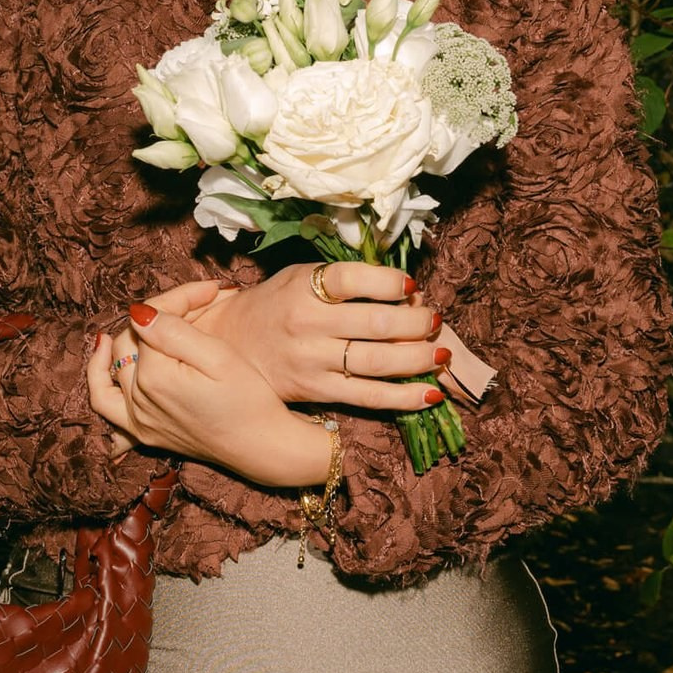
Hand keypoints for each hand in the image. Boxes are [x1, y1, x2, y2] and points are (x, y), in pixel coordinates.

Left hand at [85, 285, 331, 486]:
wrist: (260, 446)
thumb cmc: (249, 400)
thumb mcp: (219, 357)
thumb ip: (174, 332)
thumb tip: (138, 313)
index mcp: (155, 376)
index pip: (152, 321)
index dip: (180, 299)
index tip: (211, 290)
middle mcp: (138, 399)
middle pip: (131, 340)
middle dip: (158, 315)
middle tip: (195, 304)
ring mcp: (138, 419)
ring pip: (112, 369)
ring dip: (115, 346)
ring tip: (115, 332)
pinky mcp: (144, 432)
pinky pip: (106, 406)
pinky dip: (102, 382)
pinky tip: (107, 365)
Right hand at [190, 260, 448, 413]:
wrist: (230, 344)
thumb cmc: (276, 303)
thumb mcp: (302, 275)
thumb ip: (347, 278)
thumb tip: (406, 291)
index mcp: (304, 287)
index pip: (354, 279)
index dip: (391, 282)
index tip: (412, 287)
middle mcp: (308, 323)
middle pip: (376, 324)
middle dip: (417, 323)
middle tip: (435, 320)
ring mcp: (313, 361)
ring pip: (377, 363)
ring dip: (419, 359)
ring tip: (442, 354)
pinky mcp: (317, 392)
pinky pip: (368, 397)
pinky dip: (403, 398)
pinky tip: (431, 394)